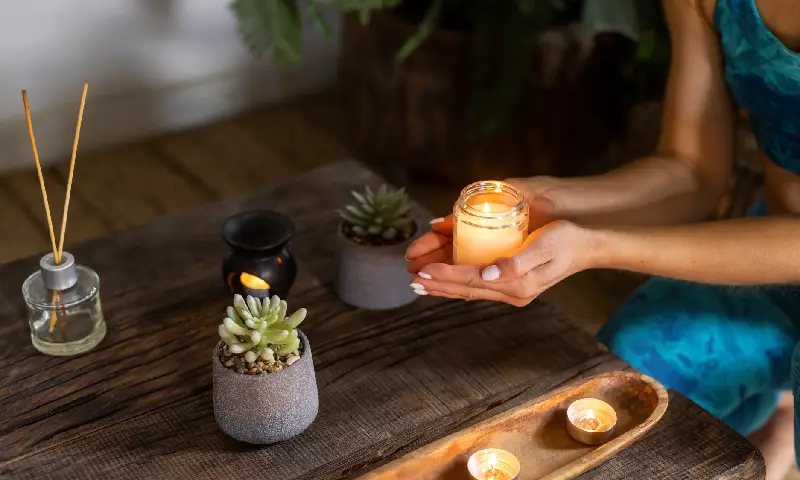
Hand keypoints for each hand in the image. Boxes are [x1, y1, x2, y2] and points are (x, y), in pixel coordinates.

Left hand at [408, 220, 599, 306]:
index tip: (423, 270)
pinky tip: (447, 280)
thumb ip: (517, 261)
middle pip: (466, 290)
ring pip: (470, 290)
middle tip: (412, 281)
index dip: (445, 276)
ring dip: (445, 287)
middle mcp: (511, 291)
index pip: (472, 280)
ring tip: (421, 284)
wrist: (588, 246)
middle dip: (438, 285)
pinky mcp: (512, 284)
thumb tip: (489, 271)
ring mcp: (512, 290)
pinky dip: (459, 284)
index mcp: (517, 284)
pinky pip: (479, 286)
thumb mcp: (544, 246)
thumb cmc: (567, 240)